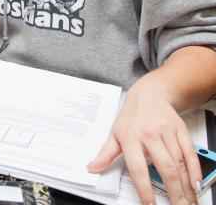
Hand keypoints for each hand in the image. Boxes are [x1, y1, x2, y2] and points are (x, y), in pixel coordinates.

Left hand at [87, 82, 200, 204]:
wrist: (149, 94)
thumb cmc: (131, 116)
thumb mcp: (115, 133)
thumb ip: (105, 154)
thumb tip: (92, 168)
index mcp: (130, 137)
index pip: (137, 168)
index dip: (144, 189)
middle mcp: (148, 134)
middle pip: (164, 168)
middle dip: (174, 193)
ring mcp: (166, 131)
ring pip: (178, 163)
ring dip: (185, 186)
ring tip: (188, 201)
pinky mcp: (180, 129)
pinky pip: (190, 153)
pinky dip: (195, 171)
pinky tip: (195, 185)